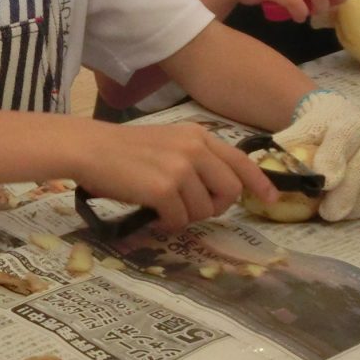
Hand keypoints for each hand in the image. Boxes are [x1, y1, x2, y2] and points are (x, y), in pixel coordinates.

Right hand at [76, 121, 276, 231]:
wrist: (89, 148)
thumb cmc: (122, 149)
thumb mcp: (167, 143)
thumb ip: (194, 159)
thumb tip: (215, 191)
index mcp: (198, 135)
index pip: (241, 160)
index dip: (259, 182)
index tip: (270, 199)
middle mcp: (195, 149)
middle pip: (230, 190)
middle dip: (216, 207)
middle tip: (194, 210)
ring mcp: (180, 168)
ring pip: (205, 209)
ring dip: (187, 216)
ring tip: (164, 209)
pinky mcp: (164, 189)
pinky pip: (180, 219)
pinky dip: (168, 224)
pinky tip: (154, 215)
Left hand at [275, 92, 359, 221]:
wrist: (344, 125)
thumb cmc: (320, 133)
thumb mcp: (300, 131)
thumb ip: (285, 146)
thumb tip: (262, 168)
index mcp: (351, 122)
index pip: (345, 136)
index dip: (335, 158)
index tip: (325, 181)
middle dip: (349, 191)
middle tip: (329, 213)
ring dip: (359, 205)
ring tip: (335, 214)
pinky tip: (352, 213)